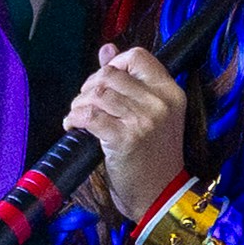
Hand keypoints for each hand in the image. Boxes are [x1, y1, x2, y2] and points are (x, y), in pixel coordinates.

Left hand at [62, 45, 190, 226]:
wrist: (160, 196)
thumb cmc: (155, 156)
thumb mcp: (152, 114)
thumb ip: (131, 80)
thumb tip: (107, 49)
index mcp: (171, 92)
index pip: (138, 57)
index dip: (114, 63)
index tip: (103, 81)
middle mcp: (160, 103)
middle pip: (111, 74)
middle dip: (89, 86)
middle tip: (85, 102)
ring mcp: (144, 120)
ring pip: (97, 93)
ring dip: (79, 103)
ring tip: (78, 116)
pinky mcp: (125, 139)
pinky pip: (89, 116)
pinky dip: (74, 119)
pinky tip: (73, 127)